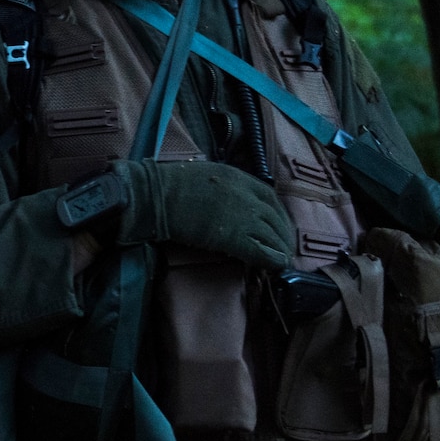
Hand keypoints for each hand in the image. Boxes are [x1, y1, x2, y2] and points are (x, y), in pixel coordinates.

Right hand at [111, 159, 293, 269]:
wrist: (155, 195)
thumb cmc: (169, 185)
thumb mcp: (204, 174)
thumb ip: (223, 187)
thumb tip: (228, 203)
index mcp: (238, 177)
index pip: (270, 196)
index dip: (279, 214)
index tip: (279, 225)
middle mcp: (246, 194)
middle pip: (276, 217)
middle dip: (283, 234)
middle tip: (284, 247)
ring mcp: (242, 215)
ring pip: (273, 235)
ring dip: (280, 249)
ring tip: (282, 260)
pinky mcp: (233, 237)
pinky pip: (261, 250)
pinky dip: (272, 259)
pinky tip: (275, 266)